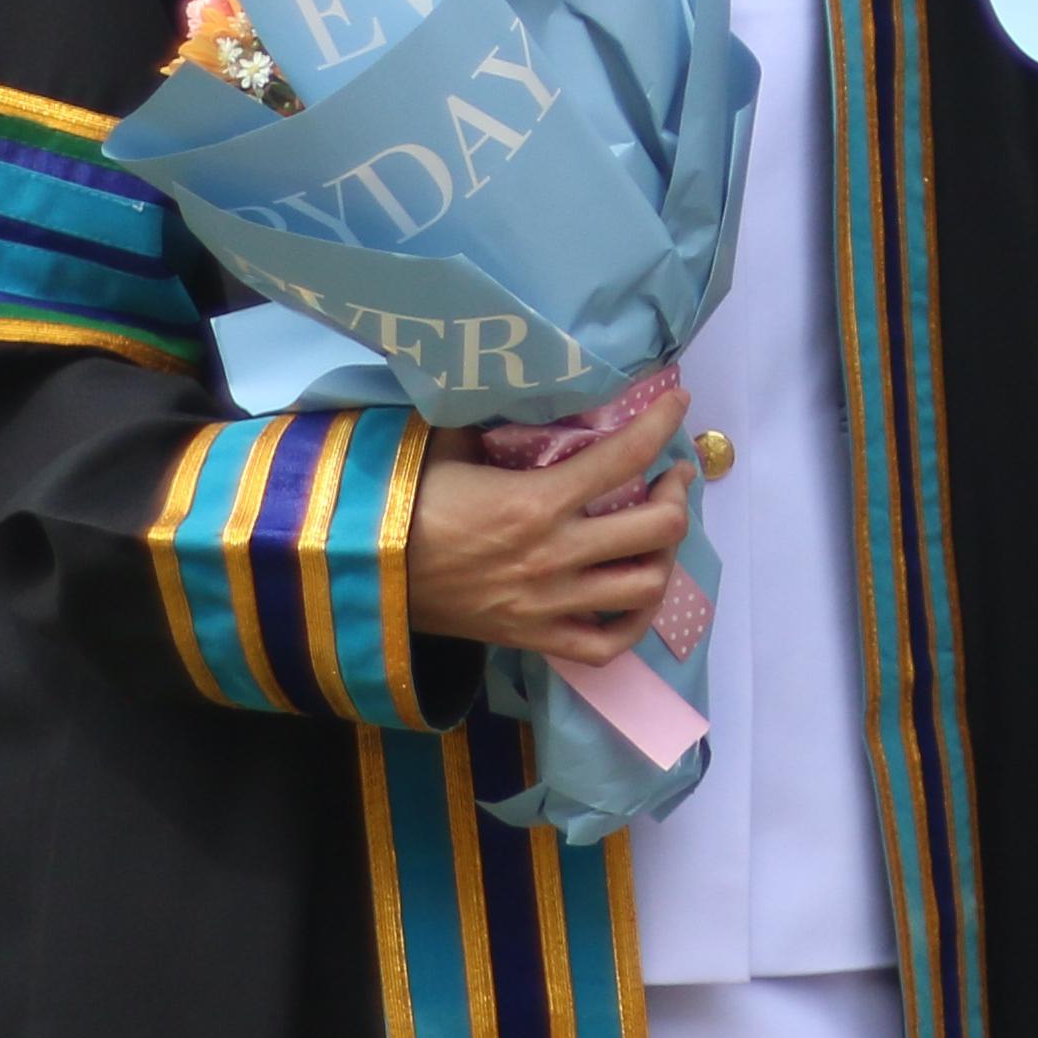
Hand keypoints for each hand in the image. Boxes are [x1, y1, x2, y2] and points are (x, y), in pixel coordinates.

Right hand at [402, 385, 697, 664]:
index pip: (626, 455)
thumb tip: (523, 392)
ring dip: (664, 556)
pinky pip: (607, 645)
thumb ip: (495, 422)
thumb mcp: (446, 444)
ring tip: (655, 535)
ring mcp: (549, 603)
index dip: (663, 423)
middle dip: (677, 496)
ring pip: (645, 586)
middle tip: (669, 479)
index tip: (679, 405)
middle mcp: (554, 554)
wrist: (358, 574)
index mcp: (536, 500)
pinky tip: (634, 596)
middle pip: (658, 529)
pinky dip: (634, 623)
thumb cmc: (400, 502)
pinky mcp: (534, 638)